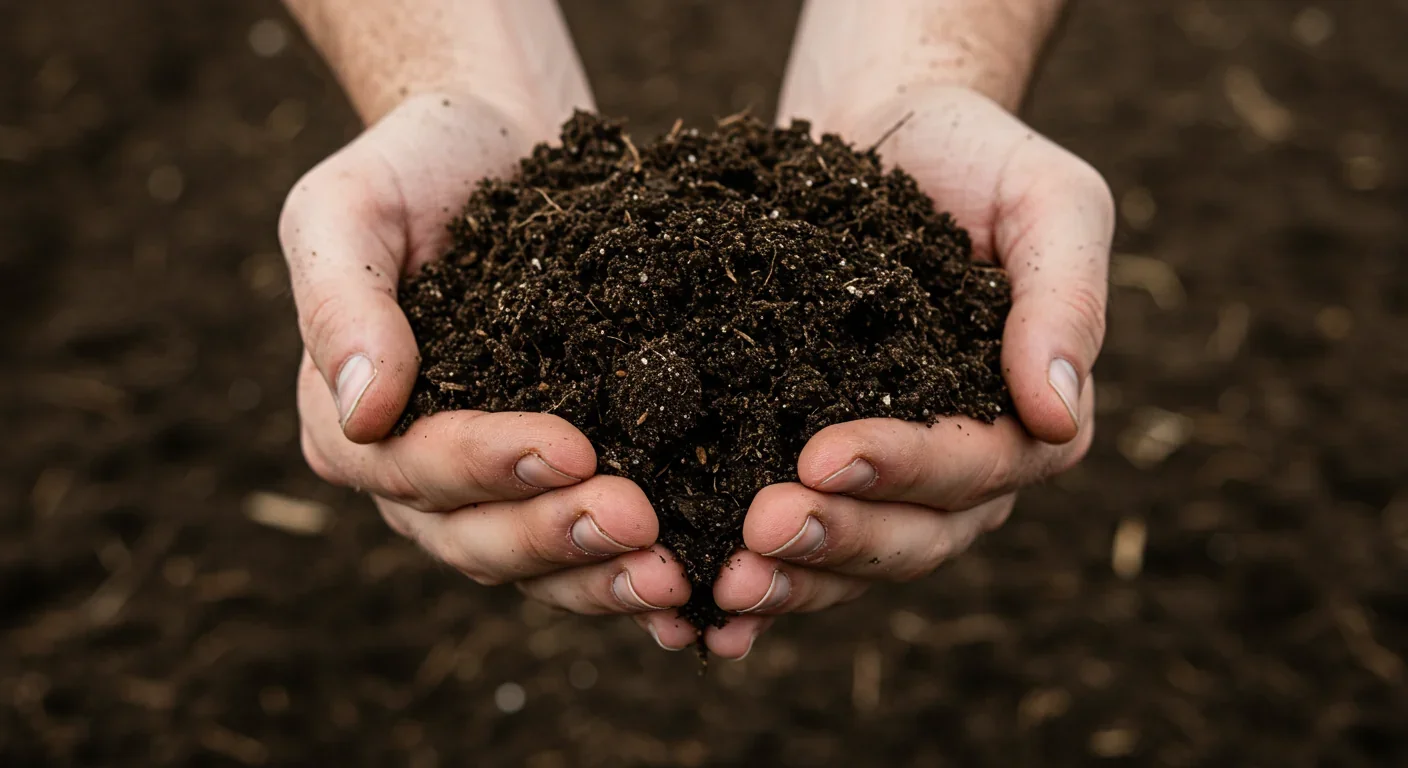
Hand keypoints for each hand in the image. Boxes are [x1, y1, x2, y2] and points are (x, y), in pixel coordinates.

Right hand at [280, 94, 688, 629]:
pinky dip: (630, 569)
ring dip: (600, 572)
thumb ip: (339, 303)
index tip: (571, 448)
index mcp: (349, 425)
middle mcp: (414, 478)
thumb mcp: (347, 210)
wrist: (497, 145)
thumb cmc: (413, 168)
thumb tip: (362, 410)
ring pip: (534, 561)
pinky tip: (690, 589)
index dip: (488, 466)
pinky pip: (587, 543)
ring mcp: (490, 490)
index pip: (412, 466)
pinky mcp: (560, 480)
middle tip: (639, 523)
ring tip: (672, 574)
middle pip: (475, 537)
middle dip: (557, 534)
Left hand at [687, 86, 1112, 657]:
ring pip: (851, 559)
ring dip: (792, 578)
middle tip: (759, 529)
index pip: (974, 466)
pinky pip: (794, 545)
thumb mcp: (1049, 202)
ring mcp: (885, 479)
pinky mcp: (812, 469)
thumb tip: (1059, 415)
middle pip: (912, 534)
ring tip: (723, 585)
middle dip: (837, 536)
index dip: (902, 469)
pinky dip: (756, 582)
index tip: (822, 454)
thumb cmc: (976, 158)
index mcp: (1023, 416)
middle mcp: (961, 469)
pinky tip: (699, 613)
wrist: (886, 130)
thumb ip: (1066, 300)